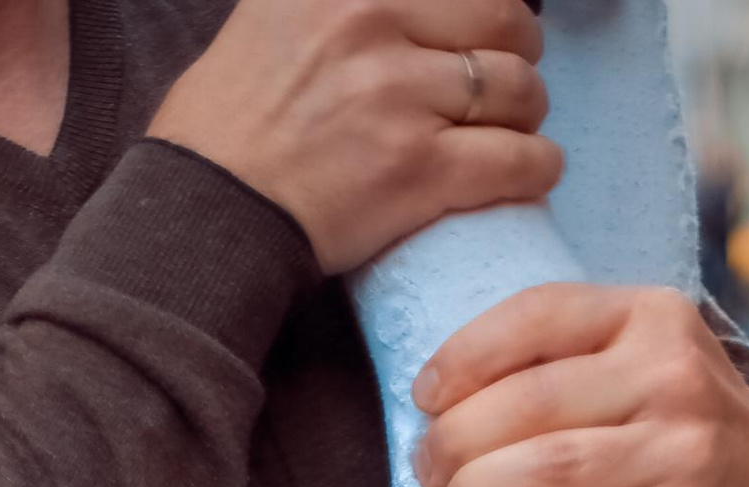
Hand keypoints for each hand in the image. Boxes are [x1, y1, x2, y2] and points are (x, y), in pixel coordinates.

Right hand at [150, 0, 553, 274]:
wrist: (210, 205)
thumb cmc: (235, 117)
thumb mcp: (279, 11)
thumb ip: (349, 1)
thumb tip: (411, 8)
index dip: (486, 7)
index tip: (485, 28)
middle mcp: (374, 20)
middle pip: (504, 19)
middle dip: (519, 52)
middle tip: (509, 81)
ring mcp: (399, 95)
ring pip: (519, 90)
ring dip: (529, 114)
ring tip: (514, 132)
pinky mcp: (417, 169)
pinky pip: (518, 160)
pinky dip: (538, 167)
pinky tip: (531, 173)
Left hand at [412, 285, 748, 486]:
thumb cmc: (672, 420)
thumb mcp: (637, 352)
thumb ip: (565, 347)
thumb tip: (442, 389)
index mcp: (651, 313)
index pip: (537, 317)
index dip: (463, 357)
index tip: (425, 398)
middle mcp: (673, 376)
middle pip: (531, 404)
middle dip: (457, 441)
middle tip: (427, 472)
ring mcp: (684, 454)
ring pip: (549, 470)